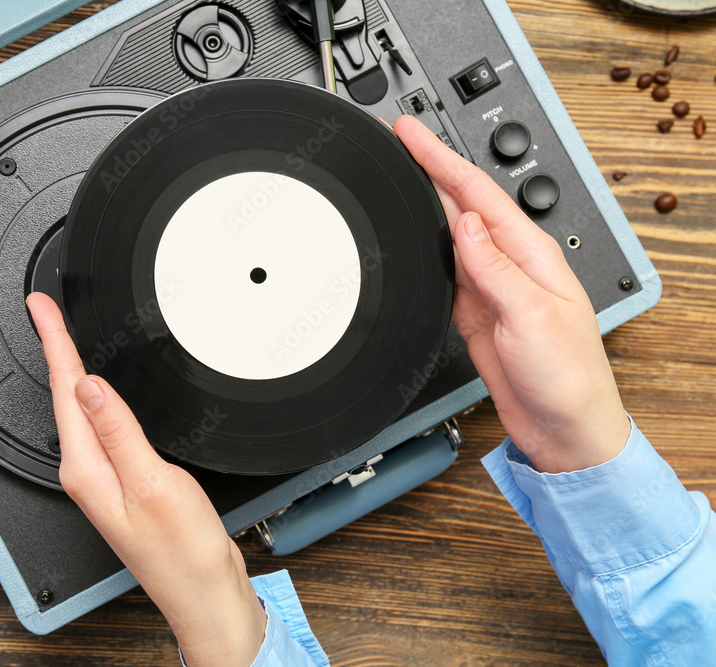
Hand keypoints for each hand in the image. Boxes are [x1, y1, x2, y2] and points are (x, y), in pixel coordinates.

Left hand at [26, 292, 265, 665]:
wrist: (203, 591)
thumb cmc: (181, 551)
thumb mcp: (152, 484)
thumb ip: (119, 432)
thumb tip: (90, 385)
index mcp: (86, 469)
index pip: (65, 390)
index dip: (54, 342)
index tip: (41, 307)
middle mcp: (87, 472)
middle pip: (66, 394)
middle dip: (56, 347)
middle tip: (45, 308)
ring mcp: (105, 477)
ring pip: (83, 409)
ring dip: (72, 368)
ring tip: (65, 335)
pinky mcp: (124, 480)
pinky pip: (104, 426)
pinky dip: (100, 396)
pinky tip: (101, 388)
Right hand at [393, 115, 629, 472]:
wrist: (562, 427)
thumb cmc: (567, 376)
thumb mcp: (531, 316)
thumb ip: (495, 267)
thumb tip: (466, 220)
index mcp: (530, 254)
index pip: (477, 192)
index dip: (439, 158)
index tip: (409, 133)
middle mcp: (509, 263)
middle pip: (459, 203)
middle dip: (427, 169)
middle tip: (394, 143)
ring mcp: (489, 286)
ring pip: (447, 232)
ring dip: (421, 204)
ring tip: (393, 179)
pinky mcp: (474, 310)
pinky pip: (442, 269)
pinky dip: (421, 249)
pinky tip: (410, 238)